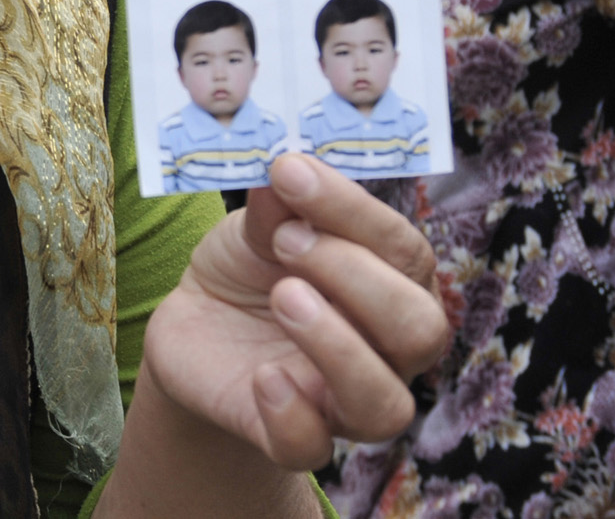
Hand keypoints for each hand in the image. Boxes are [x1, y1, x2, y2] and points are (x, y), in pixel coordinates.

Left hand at [140, 154, 447, 470]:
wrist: (195, 325)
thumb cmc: (249, 267)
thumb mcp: (256, 226)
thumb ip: (278, 205)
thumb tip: (286, 168)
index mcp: (392, 282)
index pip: (404, 250)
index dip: (353, 209)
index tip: (291, 172)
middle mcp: (386, 348)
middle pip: (419, 327)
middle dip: (354, 275)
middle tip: (286, 239)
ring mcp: (343, 400)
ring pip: (386, 403)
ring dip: (336, 344)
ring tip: (283, 296)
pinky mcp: (291, 436)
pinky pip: (311, 447)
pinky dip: (291, 413)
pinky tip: (262, 375)